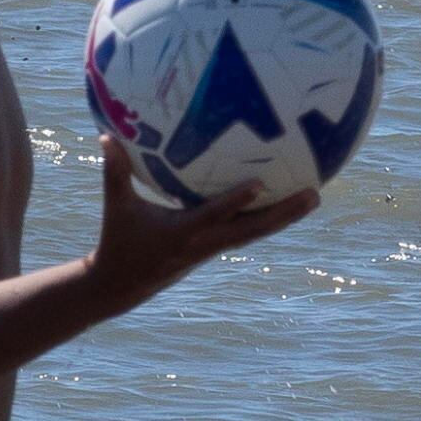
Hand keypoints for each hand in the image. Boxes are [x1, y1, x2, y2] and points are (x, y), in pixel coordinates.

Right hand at [91, 150, 314, 312]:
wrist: (122, 285)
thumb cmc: (118, 240)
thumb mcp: (115, 207)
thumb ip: (114, 172)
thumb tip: (106, 135)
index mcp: (182, 233)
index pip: (214, 215)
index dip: (236, 202)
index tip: (260, 184)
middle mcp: (205, 242)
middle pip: (252, 230)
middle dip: (283, 214)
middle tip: (313, 195)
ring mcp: (213, 247)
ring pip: (256, 232)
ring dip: (286, 217)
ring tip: (314, 198)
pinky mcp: (215, 248)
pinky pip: (248, 231)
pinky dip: (269, 219)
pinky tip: (287, 203)